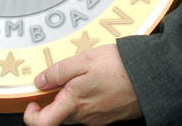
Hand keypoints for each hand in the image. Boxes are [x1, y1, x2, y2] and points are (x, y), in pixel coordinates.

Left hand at [23, 44, 140, 124]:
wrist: (151, 77)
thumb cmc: (120, 68)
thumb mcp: (83, 61)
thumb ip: (58, 72)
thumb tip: (40, 81)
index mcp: (73, 104)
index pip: (42, 123)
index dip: (31, 116)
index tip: (32, 102)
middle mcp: (84, 116)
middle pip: (59, 115)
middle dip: (55, 99)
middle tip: (59, 79)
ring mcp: (97, 118)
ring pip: (75, 112)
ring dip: (73, 97)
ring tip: (82, 75)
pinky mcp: (109, 115)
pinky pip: (91, 110)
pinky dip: (88, 98)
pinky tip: (97, 81)